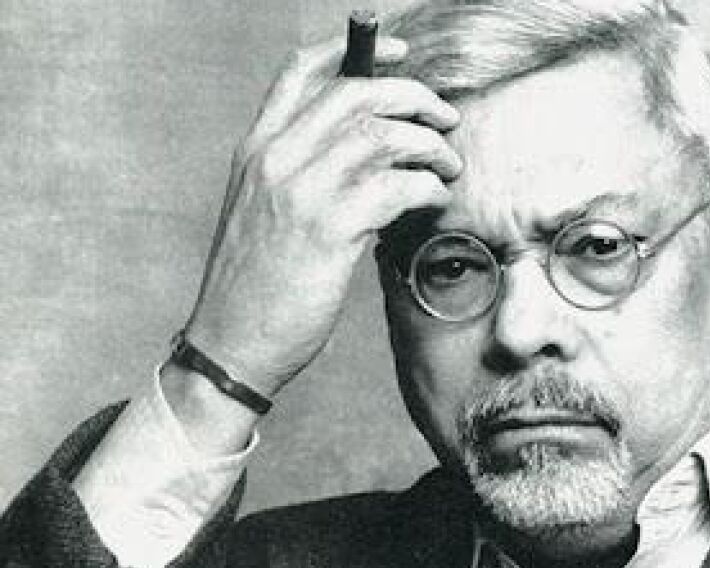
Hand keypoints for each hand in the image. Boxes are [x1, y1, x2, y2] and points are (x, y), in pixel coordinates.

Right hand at [182, 35, 461, 396]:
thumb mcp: (263, 211)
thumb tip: (369, 147)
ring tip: (448, 166)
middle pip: (356, 92)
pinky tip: (435, 201)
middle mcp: (275, 159)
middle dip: (414, 96)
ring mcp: (299, 192)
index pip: (301, 71)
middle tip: (445, 120)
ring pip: (382, 135)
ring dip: (430, 146)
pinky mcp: (328, 230)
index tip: (402, 54)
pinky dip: (428, 187)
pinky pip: (397, 186)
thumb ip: (301, 171)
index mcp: (257, 149)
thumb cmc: (256, 284)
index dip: (355, 50)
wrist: (230, 345)